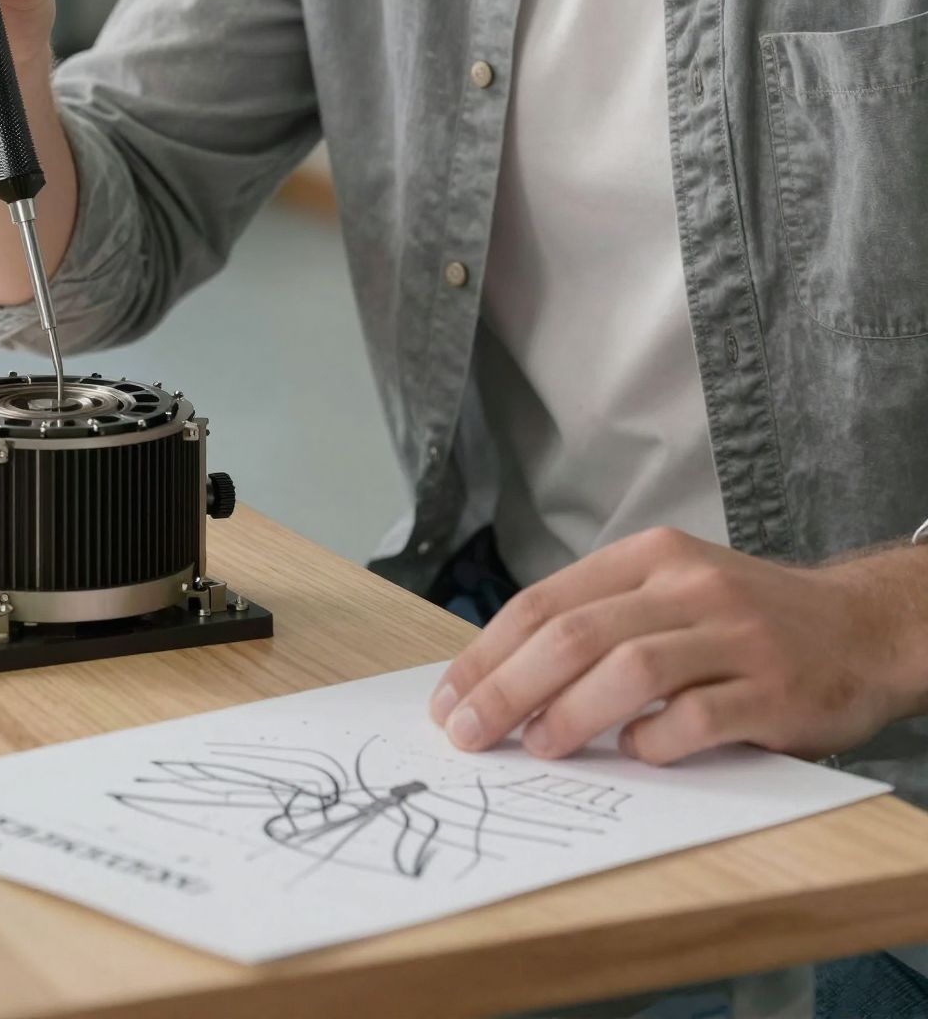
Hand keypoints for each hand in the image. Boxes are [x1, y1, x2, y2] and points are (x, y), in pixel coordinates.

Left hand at [429, 526, 927, 767]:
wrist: (861, 626)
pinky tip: (633, 754)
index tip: (449, 698)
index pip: (546, 601)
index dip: (488, 652)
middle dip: (506, 688)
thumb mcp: (672, 590)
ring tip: (537, 747)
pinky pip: (696, 720)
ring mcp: (733, 636)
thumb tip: (502, 676)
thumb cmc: (746, 619)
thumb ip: (601, 619)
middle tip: (468, 733)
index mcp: (650, 556)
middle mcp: (688, 586)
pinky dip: (653, 742)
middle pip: (574, 634)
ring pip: (628, 670)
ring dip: (569, 715)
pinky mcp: (772, 690)